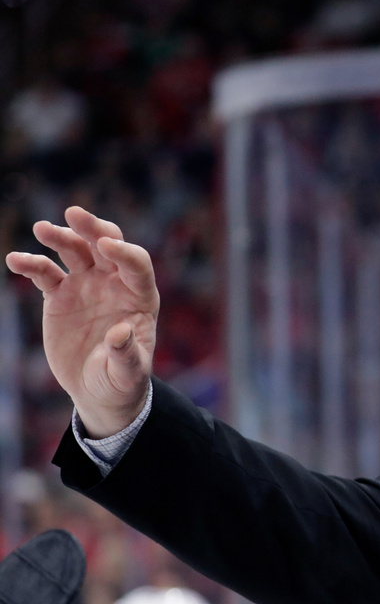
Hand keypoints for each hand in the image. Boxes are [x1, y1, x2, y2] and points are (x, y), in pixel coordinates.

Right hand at [5, 206, 158, 436]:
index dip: (125, 253)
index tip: (107, 247)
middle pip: (107, 246)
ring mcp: (86, 286)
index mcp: (140, 297)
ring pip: (75, 252)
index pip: (137, 265)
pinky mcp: (60, 295)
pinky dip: (32, 264)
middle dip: (94, 229)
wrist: (98, 389)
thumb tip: (119, 335)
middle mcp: (114, 284)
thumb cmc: (122, 381)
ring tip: (41, 229)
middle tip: (74, 214)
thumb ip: (126, 355)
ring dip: (60, 237)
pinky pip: (45, 274)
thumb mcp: (127, 373)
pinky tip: (16, 260)